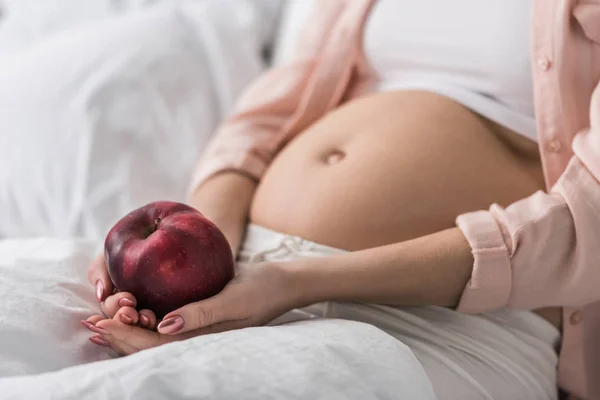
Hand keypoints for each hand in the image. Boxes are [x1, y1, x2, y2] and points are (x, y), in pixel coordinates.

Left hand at [82, 262, 301, 354]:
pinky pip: (166, 323)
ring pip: (155, 336)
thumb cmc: (262, 290)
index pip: (155, 344)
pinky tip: (132, 311)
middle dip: (118, 337)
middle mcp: (196, 338)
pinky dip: (143, 320)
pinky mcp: (200, 315)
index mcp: (202, 339)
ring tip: (101, 323)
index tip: (99, 324)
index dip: (125, 336)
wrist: (283, 283)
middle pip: (150, 344)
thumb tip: (163, 326)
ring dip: (127, 331)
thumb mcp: (233, 300)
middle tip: (89, 325)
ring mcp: (198, 328)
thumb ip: (201, 314)